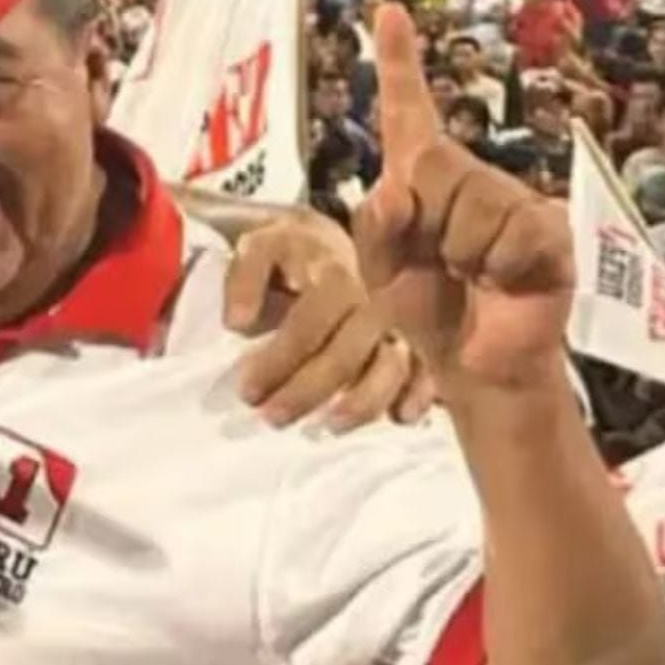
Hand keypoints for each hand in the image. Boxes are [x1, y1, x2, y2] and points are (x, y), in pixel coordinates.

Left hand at [225, 207, 435, 430]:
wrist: (328, 238)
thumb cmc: (288, 251)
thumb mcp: (256, 249)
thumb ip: (243, 281)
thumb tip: (237, 323)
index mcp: (334, 275)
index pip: (308, 325)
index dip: (277, 362)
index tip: (248, 391)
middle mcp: (372, 299)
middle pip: (347, 355)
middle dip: (308, 393)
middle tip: (272, 418)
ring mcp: (398, 320)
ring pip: (392, 367)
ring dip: (362, 404)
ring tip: (327, 426)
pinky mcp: (416, 337)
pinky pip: (427, 370)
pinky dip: (419, 396)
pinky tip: (399, 419)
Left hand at [353, 4, 575, 391]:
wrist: (474, 363)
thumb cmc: (424, 308)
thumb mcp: (378, 273)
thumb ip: (374, 230)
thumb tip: (391, 189)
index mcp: (418, 179)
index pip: (407, 113)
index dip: (399, 62)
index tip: (387, 10)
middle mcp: (467, 177)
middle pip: (433, 167)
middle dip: (424, 227)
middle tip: (440, 263)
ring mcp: (512, 199)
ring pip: (473, 205)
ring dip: (462, 253)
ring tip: (472, 275)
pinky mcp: (547, 228)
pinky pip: (512, 234)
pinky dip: (498, 268)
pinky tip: (504, 282)